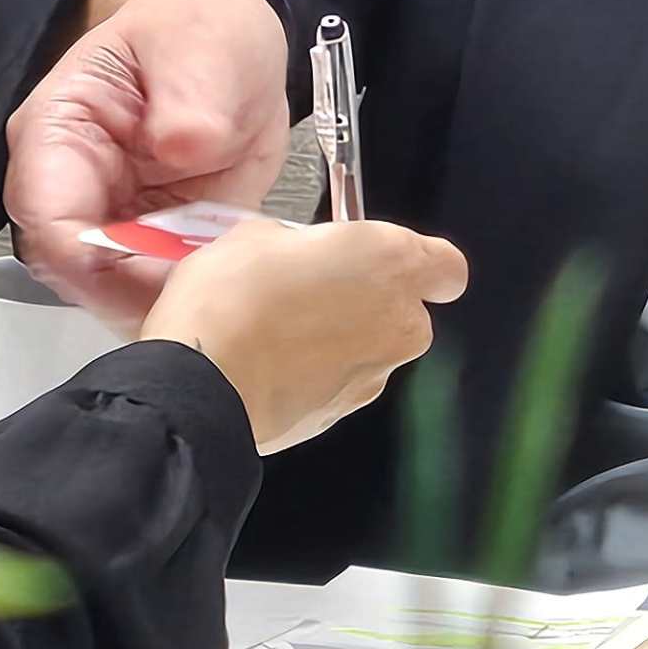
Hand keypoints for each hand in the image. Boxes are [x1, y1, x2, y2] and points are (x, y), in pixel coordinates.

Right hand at [5, 0, 294, 327]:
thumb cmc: (193, 28)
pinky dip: (204, 293)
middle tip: (209, 286)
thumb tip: (182, 143)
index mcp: (57, 134)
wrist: (226, 39)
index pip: (48, 222)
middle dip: (142, 293)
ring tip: (231, 274)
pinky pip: (169, 291)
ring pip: (122, 296)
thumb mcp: (198, 43)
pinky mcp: (156, 245)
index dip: (97, 264)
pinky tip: (238, 269)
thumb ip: (189, 96)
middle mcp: (75, 188)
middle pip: (80, 276)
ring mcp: (114, 221)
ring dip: (176, 298)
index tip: (161, 271)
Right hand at [141, 214, 467, 454]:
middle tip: (309, 285)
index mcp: (389, 262)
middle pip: (404, 310)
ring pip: (367, 347)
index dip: (420, 261)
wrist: (201, 383)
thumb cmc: (231, 301)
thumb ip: (295, 242)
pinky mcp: (341, 414)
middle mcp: (397, 322)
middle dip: (363, 299)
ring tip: (273, 326)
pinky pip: (336, 382)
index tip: (383, 256)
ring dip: (333, 336)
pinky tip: (265, 359)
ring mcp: (373, 375)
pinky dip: (311, 371)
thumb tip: (290, 252)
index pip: (446, 266)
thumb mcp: (254, 234)